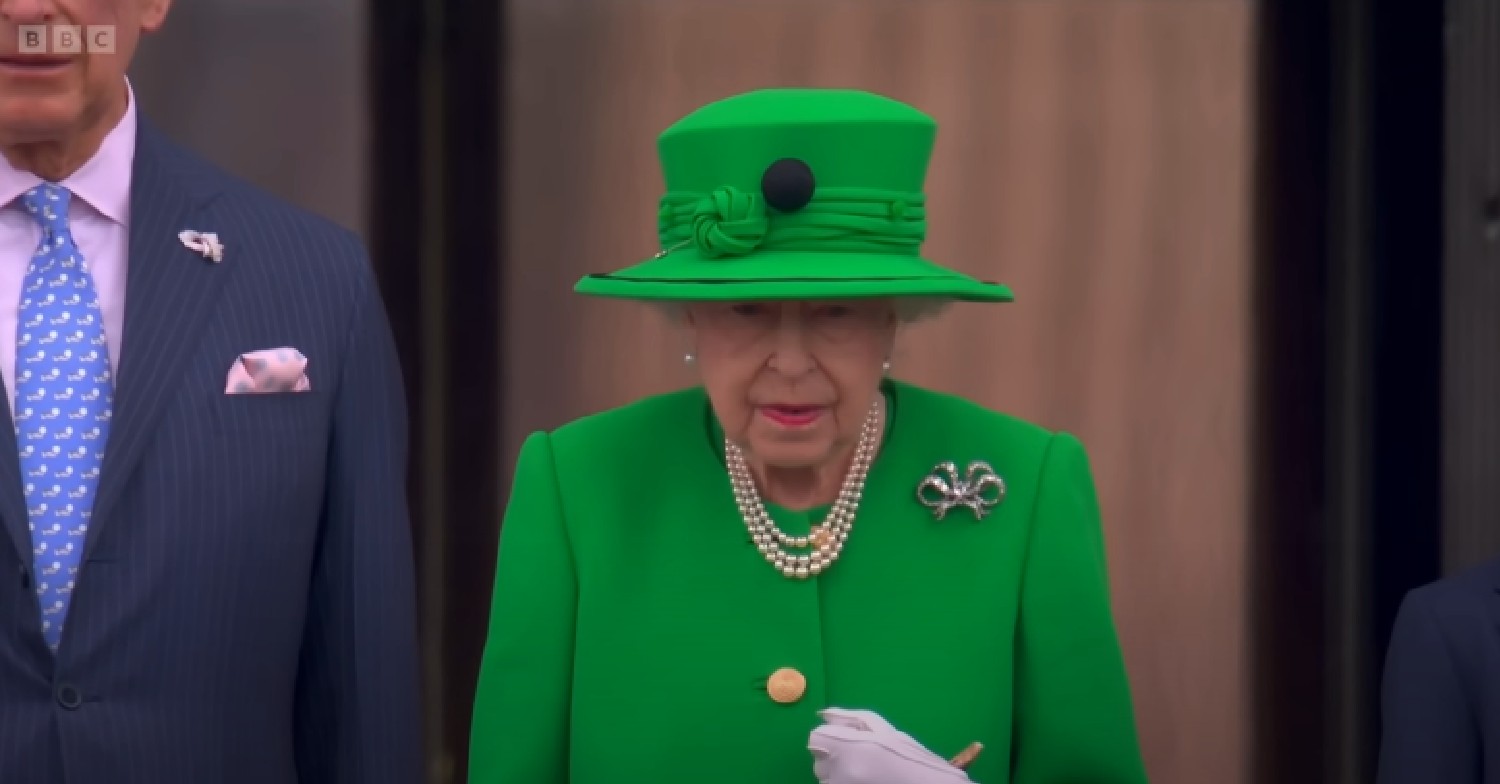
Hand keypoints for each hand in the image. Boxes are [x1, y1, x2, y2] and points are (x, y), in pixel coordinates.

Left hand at [808, 708, 973, 783]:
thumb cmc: (911, 759)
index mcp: (846, 749)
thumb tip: (823, 715)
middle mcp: (837, 774)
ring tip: (869, 774)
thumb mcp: (884, 731)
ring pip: (828, 779)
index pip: (817, 740)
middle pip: (820, 761)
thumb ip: (850, 719)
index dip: (832, 739)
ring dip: (841, 775)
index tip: (848, 743)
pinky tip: (868, 782)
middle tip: (864, 760)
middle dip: (836, 758)